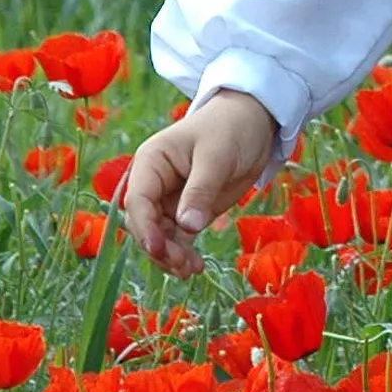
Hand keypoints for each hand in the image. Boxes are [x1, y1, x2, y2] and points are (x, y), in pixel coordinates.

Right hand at [122, 90, 279, 279]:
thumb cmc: (231, 128)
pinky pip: (177, 238)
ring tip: (191, 270)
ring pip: (159, 236)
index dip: (144, 227)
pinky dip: (182, 254)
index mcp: (151, 162)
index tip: (159, 248)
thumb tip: (187, 227)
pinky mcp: (187, 211)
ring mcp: (169, 199)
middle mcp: (153, 183)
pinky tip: (195, 267)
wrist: (254, 121)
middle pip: (144, 224)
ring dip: (170, 256)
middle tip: (183, 266)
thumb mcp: (217, 156)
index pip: (138, 200)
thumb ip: (201, 190)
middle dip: (159, 247)